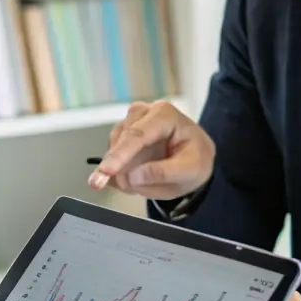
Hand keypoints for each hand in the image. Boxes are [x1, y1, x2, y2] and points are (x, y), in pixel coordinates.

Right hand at [89, 100, 215, 201]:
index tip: (105, 173)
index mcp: (164, 115)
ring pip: (114, 147)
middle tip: (119, 188)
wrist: (195, 159)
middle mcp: (144, 112)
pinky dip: (120, 170)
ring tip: (142, 184)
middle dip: (119, 165)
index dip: (120, 154)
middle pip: (122, 139)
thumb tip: (131, 177)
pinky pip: (112, 155)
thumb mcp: (189, 171)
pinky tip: (136, 178)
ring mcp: (131, 122)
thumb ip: (162, 173)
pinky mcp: (122, 135)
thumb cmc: (195, 161)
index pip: (138, 134)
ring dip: (121, 169)